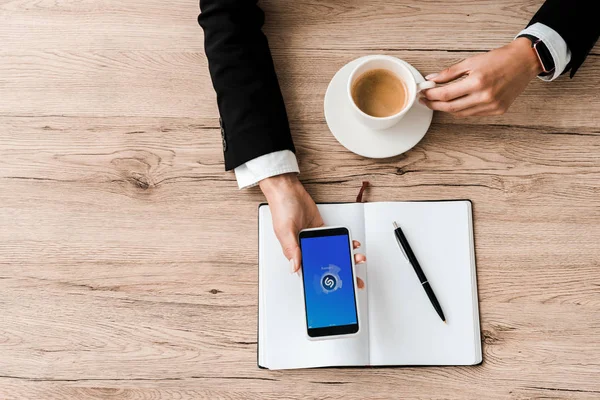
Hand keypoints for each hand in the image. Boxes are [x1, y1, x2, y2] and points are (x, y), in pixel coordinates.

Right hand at [260, 173, 366, 287]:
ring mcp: (314, 238)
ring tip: (357, 260)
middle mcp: (305, 247)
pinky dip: (344, 242)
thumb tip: (295, 267)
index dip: (322, 283)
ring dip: (345, 257)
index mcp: (294, 252)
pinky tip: (351, 244)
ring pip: (332, 253)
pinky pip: (334, 239)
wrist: (288, 189)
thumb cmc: (281, 208)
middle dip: (340, 273)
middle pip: (324, 265)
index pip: (309, 272)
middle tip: (354, 281)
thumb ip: (291, 249)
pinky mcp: (320, 229)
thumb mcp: (284, 230)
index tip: (335, 291)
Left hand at [420, 37, 542, 117]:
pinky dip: (461, 110)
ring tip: (437, 102)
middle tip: (425, 100)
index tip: (423, 92)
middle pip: (450, 107)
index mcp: (477, 82)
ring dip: (446, 108)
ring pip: (461, 113)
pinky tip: (455, 103)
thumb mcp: (471, 61)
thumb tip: (431, 79)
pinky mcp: (498, 110)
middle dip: (434, 105)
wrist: (524, 61)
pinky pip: (472, 113)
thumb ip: (449, 73)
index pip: (445, 94)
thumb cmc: (499, 58)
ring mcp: (492, 106)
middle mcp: (485, 96)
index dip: (431, 95)